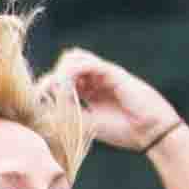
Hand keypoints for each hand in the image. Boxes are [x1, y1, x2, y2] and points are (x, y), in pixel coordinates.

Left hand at [40, 48, 182, 153]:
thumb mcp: (88, 124)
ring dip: (60, 72)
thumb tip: (44, 109)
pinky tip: (67, 87)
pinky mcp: (112, 72)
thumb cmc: (123, 130)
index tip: (38, 101)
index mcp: (89, 90)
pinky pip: (87, 63)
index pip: (61, 78)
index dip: (47, 86)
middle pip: (64, 63)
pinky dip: (72, 72)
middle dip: (51, 77)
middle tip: (44, 95)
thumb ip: (68, 114)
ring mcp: (103, 73)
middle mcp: (94, 78)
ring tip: (57, 91)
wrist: (150, 132)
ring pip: (73, 57)